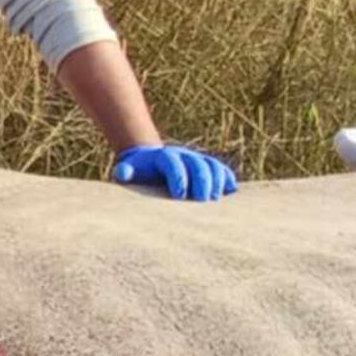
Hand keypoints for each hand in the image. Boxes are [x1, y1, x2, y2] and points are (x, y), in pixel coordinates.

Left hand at [111, 142, 239, 201]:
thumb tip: (123, 173)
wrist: (151, 161)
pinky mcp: (207, 166)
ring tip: (216, 199)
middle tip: (202, 200)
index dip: (178, 177)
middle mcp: (183, 155)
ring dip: (217, 180)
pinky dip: (228, 179)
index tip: (179, 195)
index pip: (173, 163)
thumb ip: (125, 172)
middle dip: (201, 181)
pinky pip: (221, 169)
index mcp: (163, 157)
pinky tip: (231, 191)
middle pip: (198, 164)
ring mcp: (197, 160)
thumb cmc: (139, 172)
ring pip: (212, 165)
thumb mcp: (129, 171)